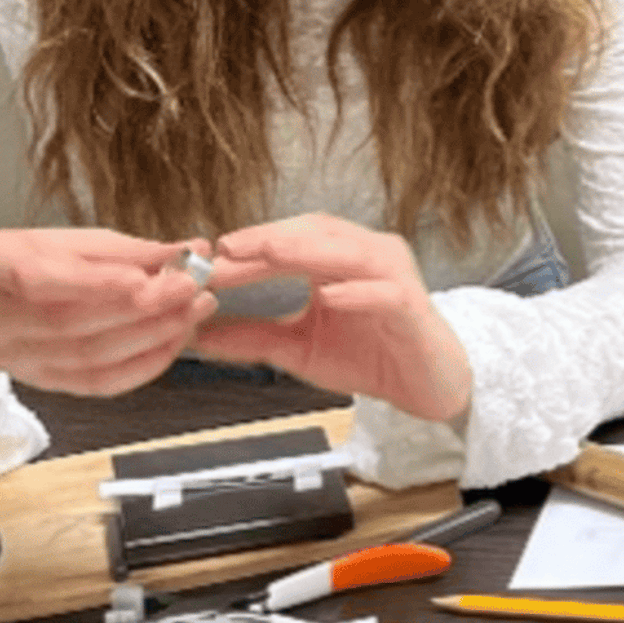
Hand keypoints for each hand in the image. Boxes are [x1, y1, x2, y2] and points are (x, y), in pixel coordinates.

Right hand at [0, 228, 213, 395]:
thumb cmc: (33, 264)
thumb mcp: (66, 240)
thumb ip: (124, 249)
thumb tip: (186, 250)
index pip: (36, 279)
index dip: (92, 282)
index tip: (143, 276)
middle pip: (72, 323)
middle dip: (141, 306)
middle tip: (191, 287)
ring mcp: (21, 358)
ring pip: (93, 356)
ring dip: (154, 333)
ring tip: (195, 308)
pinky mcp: (49, 382)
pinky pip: (102, 382)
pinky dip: (147, 362)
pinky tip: (177, 338)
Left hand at [191, 214, 472, 422]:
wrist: (426, 388)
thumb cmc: (370, 357)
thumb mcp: (299, 349)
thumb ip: (254, 338)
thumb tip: (198, 335)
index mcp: (338, 259)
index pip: (290, 241)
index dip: (250, 247)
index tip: (208, 260)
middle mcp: (368, 256)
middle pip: (317, 234)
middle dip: (271, 240)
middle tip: (228, 249)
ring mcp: (393, 277)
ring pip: (350, 252)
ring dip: (308, 251)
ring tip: (270, 254)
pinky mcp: (412, 306)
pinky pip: (385, 293)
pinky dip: (358, 292)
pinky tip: (330, 296)